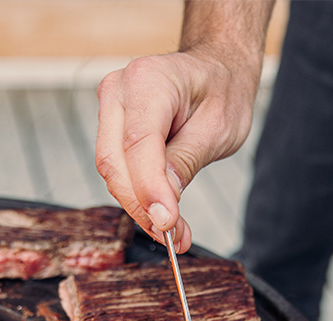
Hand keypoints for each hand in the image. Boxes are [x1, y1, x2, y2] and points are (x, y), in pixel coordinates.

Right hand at [95, 47, 260, 252]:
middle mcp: (119, 90)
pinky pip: (118, 168)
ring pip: (112, 170)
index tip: (168, 224)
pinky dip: (138, 195)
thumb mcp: (218, 128)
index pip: (138, 143)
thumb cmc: (222, 91)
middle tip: (175, 237)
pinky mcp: (111, 127)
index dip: (149, 189)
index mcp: (148, 80)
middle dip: (142, 206)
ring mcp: (110, 107)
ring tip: (174, 232)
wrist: (216, 70)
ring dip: (139, 206)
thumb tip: (162, 207)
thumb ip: (185, 162)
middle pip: (115, 161)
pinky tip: (162, 214)